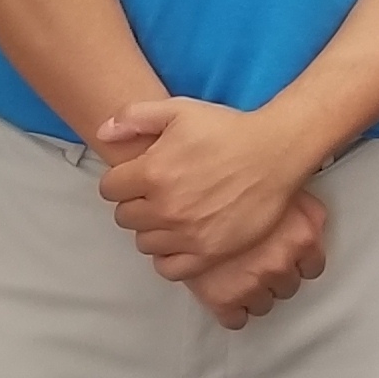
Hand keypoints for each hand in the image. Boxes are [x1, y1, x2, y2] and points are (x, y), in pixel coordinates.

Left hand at [94, 96, 319, 266]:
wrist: (275, 153)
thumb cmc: (229, 130)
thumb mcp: (179, 109)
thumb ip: (134, 116)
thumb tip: (103, 132)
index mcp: (152, 172)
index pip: (109, 189)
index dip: (121, 180)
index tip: (136, 176)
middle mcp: (165, 207)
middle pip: (125, 217)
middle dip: (135, 204)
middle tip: (156, 194)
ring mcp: (186, 233)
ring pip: (144, 242)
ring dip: (152, 229)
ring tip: (171, 215)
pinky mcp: (208, 252)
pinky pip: (170, 268)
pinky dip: (169, 257)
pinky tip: (179, 240)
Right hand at [186, 193, 328, 327]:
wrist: (188, 194)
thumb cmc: (234, 184)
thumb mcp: (286, 190)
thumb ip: (308, 212)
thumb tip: (315, 224)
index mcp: (302, 237)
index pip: (313, 267)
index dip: (298, 262)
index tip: (287, 258)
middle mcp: (282, 263)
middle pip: (287, 286)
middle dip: (273, 275)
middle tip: (256, 260)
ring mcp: (253, 284)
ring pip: (263, 304)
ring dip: (253, 292)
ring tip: (237, 273)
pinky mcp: (224, 299)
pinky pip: (235, 319)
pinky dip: (231, 310)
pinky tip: (224, 293)